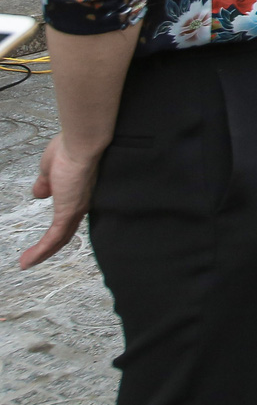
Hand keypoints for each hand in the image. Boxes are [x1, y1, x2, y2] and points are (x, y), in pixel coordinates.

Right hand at [19, 133, 100, 267]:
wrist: (82, 142)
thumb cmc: (70, 147)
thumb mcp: (50, 169)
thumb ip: (46, 183)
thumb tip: (41, 193)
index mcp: (78, 192)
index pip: (69, 216)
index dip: (58, 228)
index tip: (46, 237)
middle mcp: (81, 203)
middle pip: (66, 232)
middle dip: (51, 246)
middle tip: (36, 256)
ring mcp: (75, 209)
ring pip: (60, 238)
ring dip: (43, 253)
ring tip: (27, 262)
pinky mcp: (68, 212)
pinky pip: (53, 238)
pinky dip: (40, 251)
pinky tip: (28, 260)